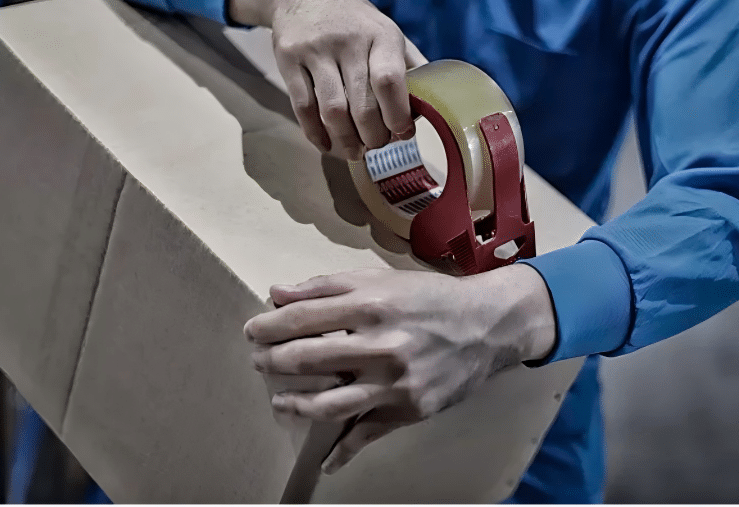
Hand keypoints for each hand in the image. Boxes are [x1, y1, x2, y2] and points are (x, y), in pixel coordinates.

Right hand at [229, 0, 427, 159]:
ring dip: (345, 140)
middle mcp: (348, 41)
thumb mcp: (384, 29)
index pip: (389, 81)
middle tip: (377, 146)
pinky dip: (315, 133)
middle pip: (361, 104)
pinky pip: (302, 107)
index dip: (397, 115)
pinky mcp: (288, 60)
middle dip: (372, 136)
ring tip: (354, 151)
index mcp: (380, 35)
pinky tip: (326, 143)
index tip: (403, 134)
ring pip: (331, 110)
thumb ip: (407, 63)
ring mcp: (315, 50)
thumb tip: (435, 101)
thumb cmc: (352, 20)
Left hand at [243, 264, 555, 473]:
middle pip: (307, 359)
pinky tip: (326, 460)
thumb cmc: (428, 296)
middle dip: (271, 361)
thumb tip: (277, 293)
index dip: (268, 326)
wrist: (486, 326)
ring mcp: (394, 382)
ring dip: (293, 405)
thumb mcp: (380, 278)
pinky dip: (343, 452)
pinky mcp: (408, 410)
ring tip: (278, 401)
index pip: (302, 317)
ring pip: (328, 404)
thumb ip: (326, 285)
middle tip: (258, 361)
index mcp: (371, 304)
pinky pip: (367, 435)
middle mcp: (381, 344)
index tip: (252, 331)